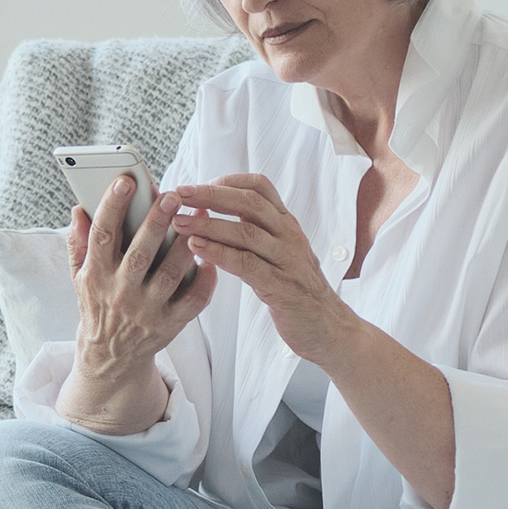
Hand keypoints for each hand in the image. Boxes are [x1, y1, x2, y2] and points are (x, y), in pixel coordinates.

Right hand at [57, 175, 216, 433]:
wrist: (110, 358)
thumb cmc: (98, 304)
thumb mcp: (80, 276)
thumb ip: (79, 243)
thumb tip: (79, 209)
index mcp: (96, 276)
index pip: (102, 235)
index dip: (112, 206)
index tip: (125, 180)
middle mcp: (120, 294)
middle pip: (140, 252)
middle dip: (156, 222)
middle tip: (172, 195)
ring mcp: (147, 311)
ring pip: (171, 273)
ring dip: (186, 244)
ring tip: (198, 215)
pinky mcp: (170, 325)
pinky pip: (194, 300)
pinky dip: (205, 278)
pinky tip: (211, 256)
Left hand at [172, 174, 353, 363]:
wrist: (328, 327)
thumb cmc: (295, 288)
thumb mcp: (280, 251)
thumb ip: (256, 231)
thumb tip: (215, 213)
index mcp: (286, 223)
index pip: (259, 186)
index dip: (227, 181)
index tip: (197, 186)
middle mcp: (289, 235)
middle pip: (249, 202)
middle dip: (210, 195)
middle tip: (179, 194)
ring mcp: (288, 259)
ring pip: (246, 232)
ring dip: (208, 224)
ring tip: (179, 223)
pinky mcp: (282, 286)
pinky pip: (247, 264)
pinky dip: (219, 254)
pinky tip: (197, 249)